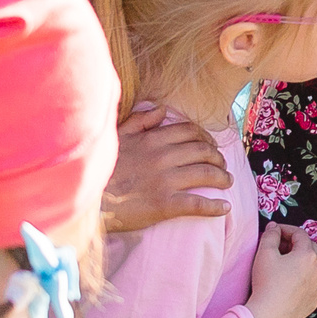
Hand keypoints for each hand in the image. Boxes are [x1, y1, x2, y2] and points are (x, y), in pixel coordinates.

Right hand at [101, 104, 229, 232]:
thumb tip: (162, 110)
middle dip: (218, 157)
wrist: (88, 199)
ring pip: (206, 173)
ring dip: (222, 177)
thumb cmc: (101, 169)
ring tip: (228, 181)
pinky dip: (216, 206)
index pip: (190, 131)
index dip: (206, 137)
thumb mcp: (118, 137)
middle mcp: (163, 157)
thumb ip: (140, 121)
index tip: (211, 145)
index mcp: (152, 139)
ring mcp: (165, 180)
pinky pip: (198, 203)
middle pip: (203, 151)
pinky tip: (225, 208)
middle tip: (222, 164)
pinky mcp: (165, 204)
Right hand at [247, 221, 316, 317]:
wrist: (269, 314)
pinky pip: (310, 284)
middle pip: (309, 248)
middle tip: (279, 245)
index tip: (274, 231)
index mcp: (308, 255)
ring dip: (299, 261)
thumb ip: (270, 235)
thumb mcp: (264, 253)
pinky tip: (288, 282)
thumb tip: (274, 228)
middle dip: (295, 243)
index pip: (299, 234)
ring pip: (311, 267)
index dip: (285, 229)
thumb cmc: (267, 282)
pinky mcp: (313, 301)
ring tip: (283, 263)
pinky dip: (301, 279)